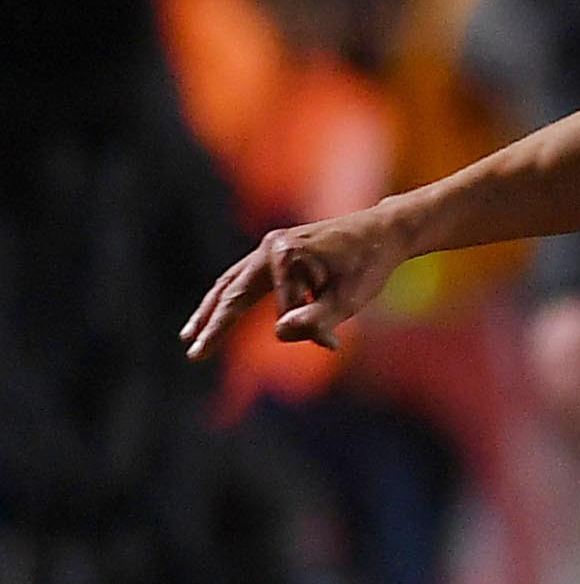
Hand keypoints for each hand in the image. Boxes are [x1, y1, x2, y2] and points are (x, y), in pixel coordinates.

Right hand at [181, 206, 414, 361]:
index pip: (283, 308)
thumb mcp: (350, 299)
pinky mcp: (276, 249)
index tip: (333, 343)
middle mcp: (270, 246)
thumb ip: (317, 320)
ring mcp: (270, 245)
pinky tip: (223, 312)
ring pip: (231, 282)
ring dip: (212, 309)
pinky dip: (231, 296)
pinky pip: (245, 277)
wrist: (384, 231)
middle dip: (212, 323)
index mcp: (286, 255)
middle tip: (193, 352)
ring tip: (191, 334)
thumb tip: (279, 334)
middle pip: (230, 290)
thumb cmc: (369, 266)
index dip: (307, 329)